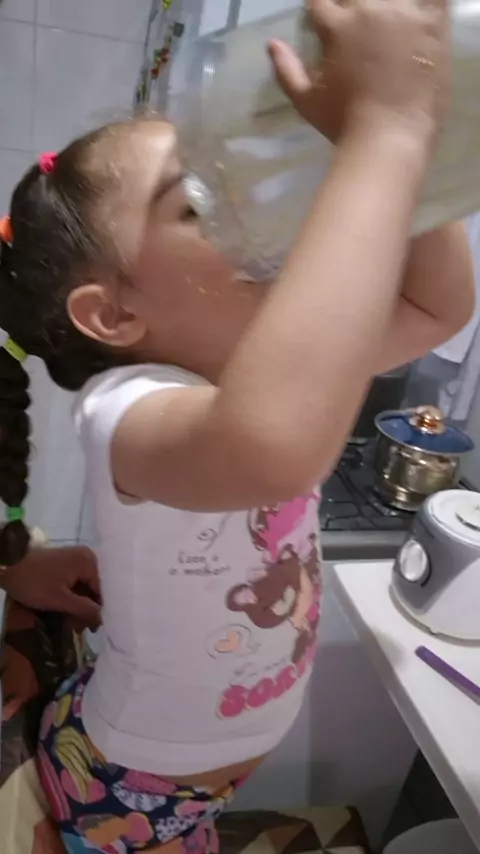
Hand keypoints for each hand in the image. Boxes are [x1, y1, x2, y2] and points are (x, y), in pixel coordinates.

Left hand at [1, 546, 100, 630]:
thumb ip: (84, 609)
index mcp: (89, 562)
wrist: (7, 564)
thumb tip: (102, 619)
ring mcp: (77, 559)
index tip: (91, 630)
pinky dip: (73, 597)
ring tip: (71, 624)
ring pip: (85, 588)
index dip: (99, 612)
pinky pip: (77, 582)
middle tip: (78, 629)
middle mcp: (88, 557)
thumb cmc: (33, 582)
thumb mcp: (59, 599)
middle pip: (95, 589)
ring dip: (79, 606)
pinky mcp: (67, 563)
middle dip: (87, 610)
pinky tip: (67, 611)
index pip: (104, 591)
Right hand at [269, 0, 449, 144]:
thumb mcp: (306, 101)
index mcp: (336, 27)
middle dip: (351, 4)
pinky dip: (428, 3)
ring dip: (385, 4)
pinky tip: (420, 13)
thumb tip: (271, 43)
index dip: (320, 10)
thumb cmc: (343, 124)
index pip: (320, 2)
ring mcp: (404, 13)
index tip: (324, 21)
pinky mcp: (433, 24)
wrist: (390, 138)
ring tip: (386, 18)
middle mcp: (368, 9)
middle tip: (357, 25)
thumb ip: (285, 70)